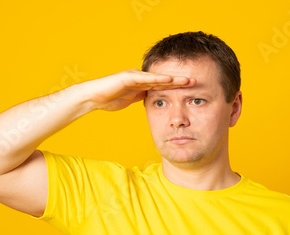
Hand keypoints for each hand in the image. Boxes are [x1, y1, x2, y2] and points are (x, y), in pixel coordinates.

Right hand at [80, 69, 195, 111]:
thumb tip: (151, 103)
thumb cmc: (108, 99)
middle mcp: (141, 78)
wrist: (92, 97)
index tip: (192, 90)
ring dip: (174, 78)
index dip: (177, 87)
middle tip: (197, 81)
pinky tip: (170, 79)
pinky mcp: (129, 77)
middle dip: (180, 81)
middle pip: (165, 79)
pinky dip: (159, 79)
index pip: (163, 86)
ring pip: (159, 77)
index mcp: (142, 84)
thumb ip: (140, 98)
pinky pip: (146, 78)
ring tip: (189, 80)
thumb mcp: (129, 100)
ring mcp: (135, 76)